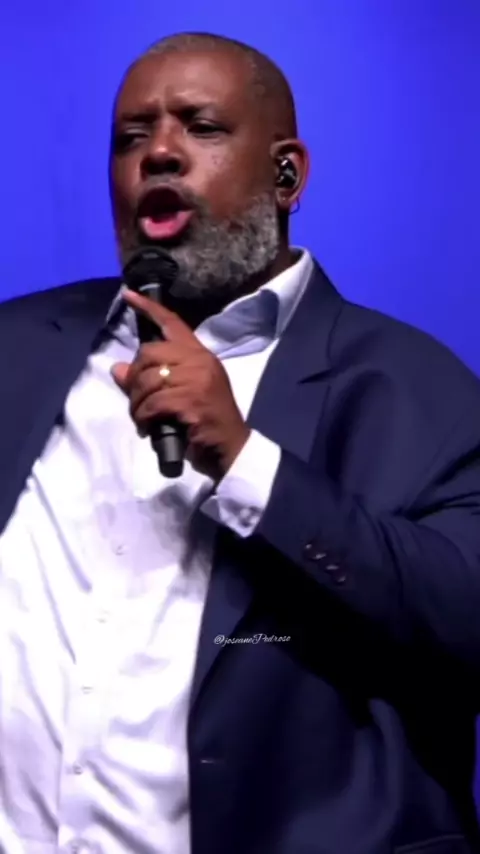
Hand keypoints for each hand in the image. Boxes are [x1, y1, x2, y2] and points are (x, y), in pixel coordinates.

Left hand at [111, 289, 250, 480]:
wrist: (229, 447)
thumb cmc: (206, 421)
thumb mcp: (182, 394)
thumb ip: (153, 379)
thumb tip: (117, 369)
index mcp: (201, 355)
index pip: (173, 323)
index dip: (148, 308)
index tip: (127, 295)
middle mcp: (200, 361)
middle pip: (150, 353)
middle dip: (135, 378)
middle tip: (136, 399)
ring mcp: (197, 380)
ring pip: (148, 380)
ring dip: (137, 403)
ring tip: (141, 417)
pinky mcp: (191, 401)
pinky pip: (153, 403)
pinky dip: (143, 417)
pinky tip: (146, 426)